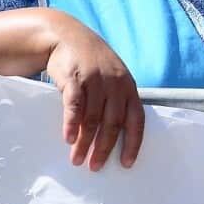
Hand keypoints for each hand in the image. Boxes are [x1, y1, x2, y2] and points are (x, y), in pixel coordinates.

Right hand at [44, 13, 144, 170]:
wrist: (67, 36)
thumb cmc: (93, 63)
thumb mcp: (113, 77)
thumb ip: (118, 100)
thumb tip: (119, 135)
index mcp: (129, 87)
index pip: (137, 119)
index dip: (133, 142)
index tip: (127, 163)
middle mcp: (115, 84)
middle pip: (113, 123)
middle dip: (105, 148)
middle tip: (95, 167)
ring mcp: (95, 80)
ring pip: (92, 118)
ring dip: (85, 142)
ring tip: (78, 159)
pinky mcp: (74, 78)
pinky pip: (74, 106)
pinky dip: (72, 124)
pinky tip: (68, 139)